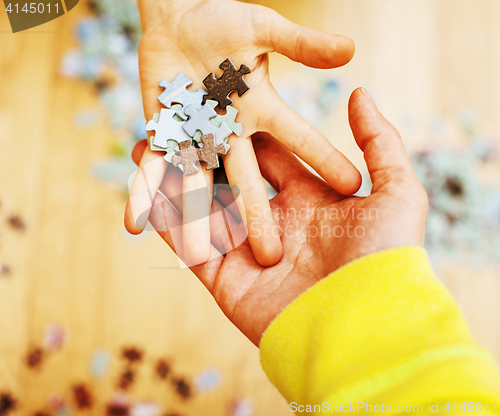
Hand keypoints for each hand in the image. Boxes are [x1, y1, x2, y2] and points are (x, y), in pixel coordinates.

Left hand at [125, 0, 361, 266]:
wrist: (181, 19)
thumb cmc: (224, 20)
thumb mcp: (264, 27)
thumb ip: (301, 43)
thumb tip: (350, 48)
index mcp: (262, 111)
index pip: (299, 138)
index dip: (324, 158)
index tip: (352, 186)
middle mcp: (233, 135)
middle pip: (246, 179)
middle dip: (257, 214)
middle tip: (273, 257)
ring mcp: (197, 139)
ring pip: (197, 184)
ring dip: (194, 217)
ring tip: (196, 256)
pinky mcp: (164, 136)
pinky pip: (153, 167)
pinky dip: (143, 191)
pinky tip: (133, 223)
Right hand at [131, 88, 428, 345]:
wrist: (366, 328)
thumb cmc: (386, 258)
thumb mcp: (397, 192)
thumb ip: (379, 142)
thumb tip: (359, 91)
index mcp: (311, 201)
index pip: (271, 157)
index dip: (247, 132)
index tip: (225, 104)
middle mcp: (276, 224)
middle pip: (231, 178)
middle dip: (204, 152)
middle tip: (176, 122)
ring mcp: (248, 253)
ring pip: (202, 209)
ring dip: (173, 181)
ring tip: (145, 149)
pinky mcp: (225, 282)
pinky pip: (187, 245)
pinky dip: (164, 220)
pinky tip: (142, 192)